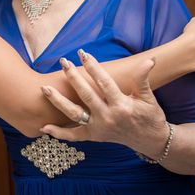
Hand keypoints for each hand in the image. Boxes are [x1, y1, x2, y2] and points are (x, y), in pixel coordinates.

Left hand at [39, 51, 168, 157]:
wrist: (151, 141)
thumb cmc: (150, 116)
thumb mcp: (148, 97)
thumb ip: (143, 79)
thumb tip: (149, 60)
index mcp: (122, 106)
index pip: (104, 83)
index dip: (93, 67)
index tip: (83, 53)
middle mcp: (108, 118)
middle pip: (86, 95)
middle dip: (73, 77)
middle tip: (64, 62)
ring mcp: (98, 129)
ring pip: (74, 114)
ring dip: (58, 102)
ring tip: (45, 89)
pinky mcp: (93, 137)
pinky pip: (73, 136)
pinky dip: (59, 133)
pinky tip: (44, 127)